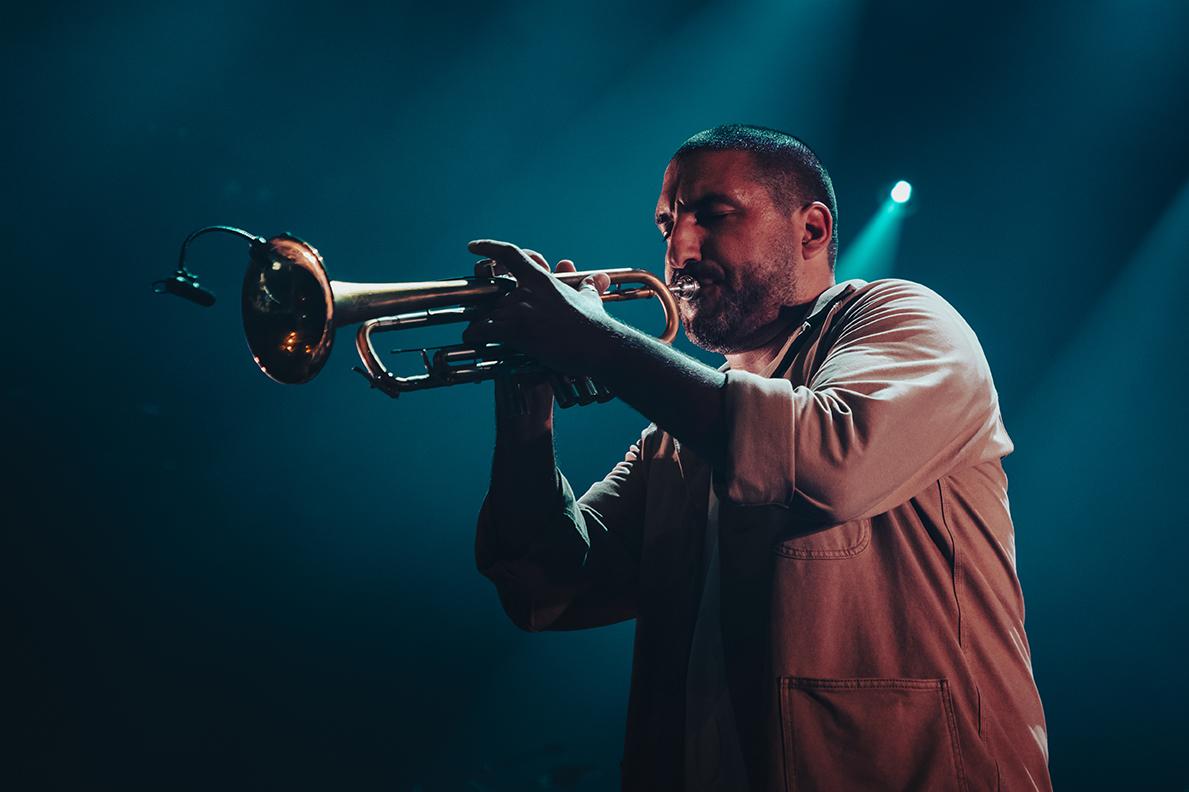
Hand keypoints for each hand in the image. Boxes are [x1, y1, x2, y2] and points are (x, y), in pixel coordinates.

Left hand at [461, 239, 611, 375]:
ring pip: (484, 310)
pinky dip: (474, 334)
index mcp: (541, 280)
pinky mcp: (516, 329)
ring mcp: (519, 309)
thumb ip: (587, 286)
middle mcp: (526, 291)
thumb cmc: (595, 325)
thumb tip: (597, 279)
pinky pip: (482, 329)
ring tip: (477, 329)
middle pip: (490, 290)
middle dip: (484, 301)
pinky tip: (472, 338)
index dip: (488, 247)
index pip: (510, 255)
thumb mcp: (590, 300)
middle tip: (479, 308)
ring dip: (479, 320)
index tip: (472, 247)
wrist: (598, 345)